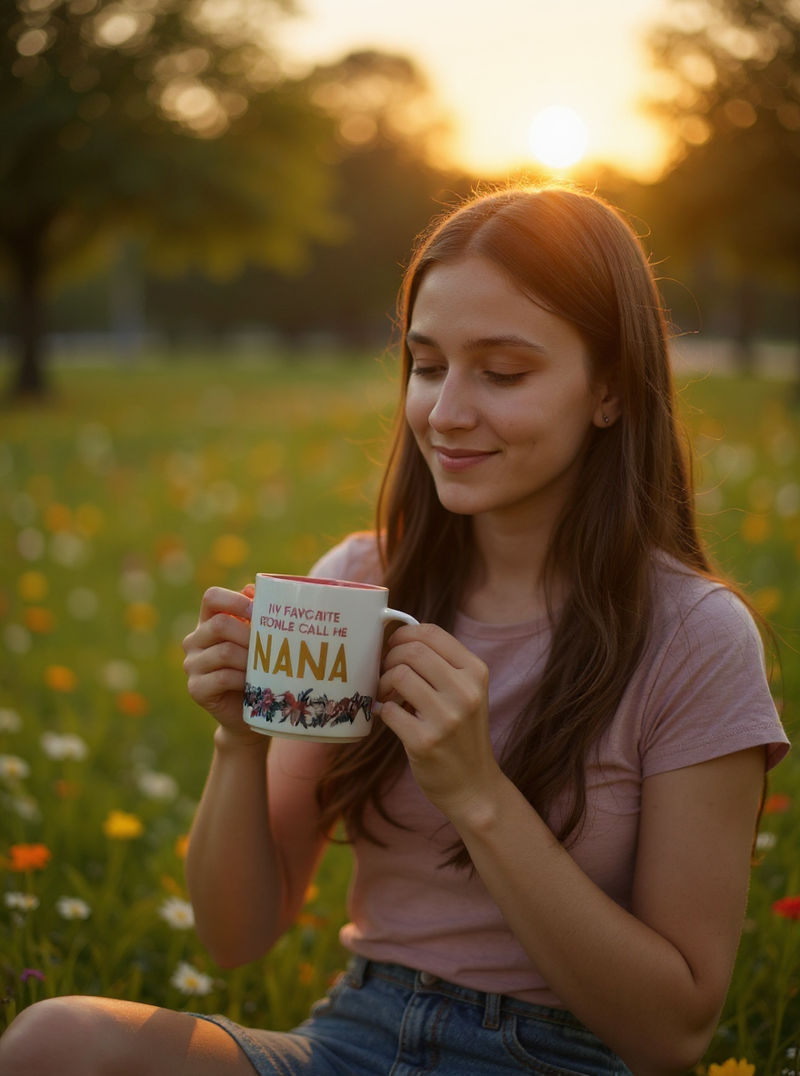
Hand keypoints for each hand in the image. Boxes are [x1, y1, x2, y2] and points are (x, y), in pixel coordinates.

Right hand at [183, 584, 264, 744]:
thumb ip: (254, 615)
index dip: (235, 600)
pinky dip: (243, 679)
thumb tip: (252, 588)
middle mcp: (194, 640)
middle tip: (268, 646)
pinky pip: (223, 677)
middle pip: (219, 624)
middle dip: (248, 634)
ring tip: (265, 667)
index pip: (212, 597)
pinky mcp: (196, 688)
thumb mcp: (258, 641)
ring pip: (224, 652)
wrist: (250, 712)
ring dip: (250, 659)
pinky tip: (254, 684)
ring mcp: (191, 665)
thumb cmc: (257, 670)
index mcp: (208, 622)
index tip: (257, 611)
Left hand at [377, 623, 499, 818]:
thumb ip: (441, 664)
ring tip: (387, 695)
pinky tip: (390, 716)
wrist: (473, 786)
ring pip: (399, 676)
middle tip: (387, 673)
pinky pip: (389, 711)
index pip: (431, 633)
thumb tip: (397, 638)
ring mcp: (447, 718)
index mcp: (476, 672)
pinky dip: (383, 711)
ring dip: (383, 683)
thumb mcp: (466, 692)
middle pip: (412, 651)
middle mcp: (465, 692)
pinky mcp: (425, 742)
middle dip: (390, 658)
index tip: (393, 645)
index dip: (403, 633)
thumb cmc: (462, 733)